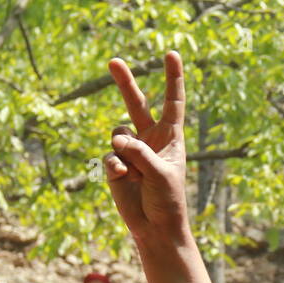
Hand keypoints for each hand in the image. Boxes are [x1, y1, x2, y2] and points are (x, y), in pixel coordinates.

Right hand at [105, 51, 189, 241]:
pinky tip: (125, 179)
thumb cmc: (167, 200)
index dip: (172, 79)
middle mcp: (150, 139)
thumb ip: (141, 153)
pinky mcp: (115, 165)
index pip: (173, 102)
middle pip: (136, 103)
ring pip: (118, 134)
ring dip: (125, 151)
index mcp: (171, 137)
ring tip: (134, 171)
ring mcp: (131, 151)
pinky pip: (110, 156)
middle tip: (114, 60)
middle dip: (125, 83)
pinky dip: (116, 167)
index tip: (172, 54)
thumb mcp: (161, 174)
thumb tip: (117, 140)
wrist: (155, 227)